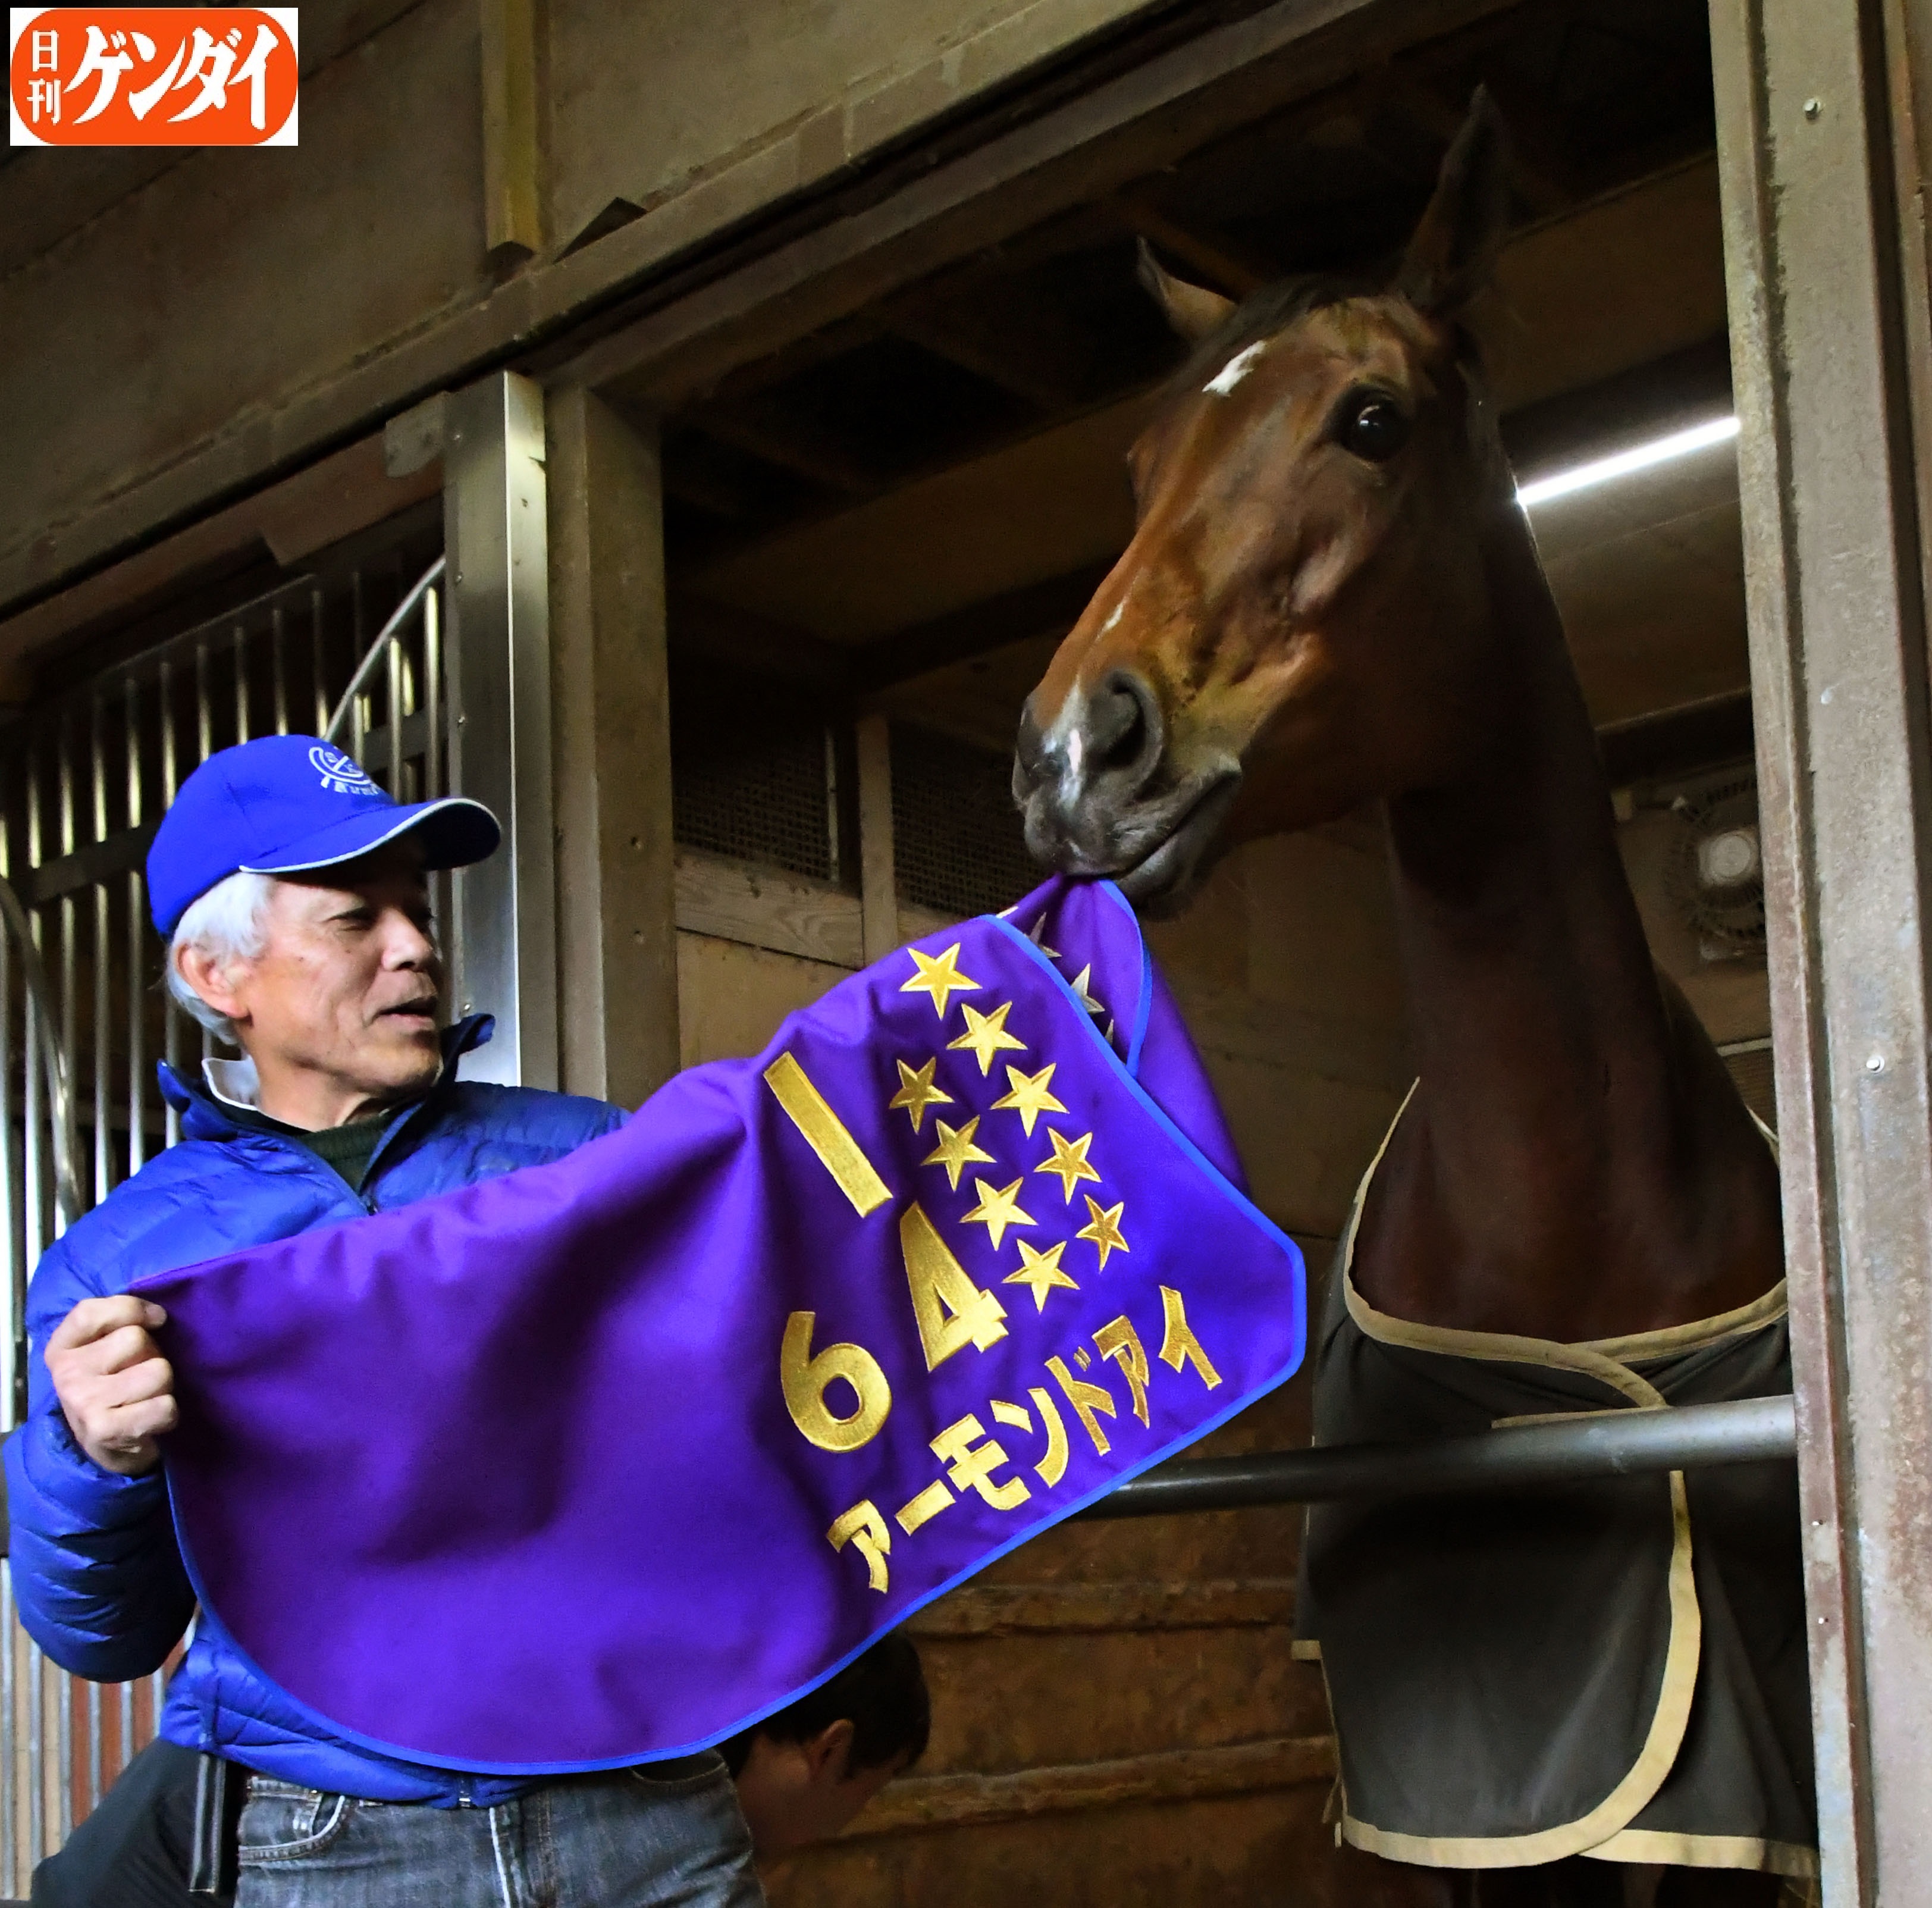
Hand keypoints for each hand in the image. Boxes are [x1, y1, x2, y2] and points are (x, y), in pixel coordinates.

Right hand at [46, 1296, 176, 1476]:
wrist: (107, 1446)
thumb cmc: (115, 1385)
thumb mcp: (106, 1348)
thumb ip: (121, 1321)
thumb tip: (158, 1315)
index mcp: (62, 1348)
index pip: (89, 1312)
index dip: (132, 1309)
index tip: (156, 1320)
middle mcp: (66, 1373)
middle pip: (136, 1338)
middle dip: (152, 1354)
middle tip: (141, 1374)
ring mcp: (82, 1402)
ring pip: (158, 1371)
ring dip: (164, 1385)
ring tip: (146, 1397)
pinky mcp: (104, 1430)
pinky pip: (164, 1406)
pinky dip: (167, 1414)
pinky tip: (150, 1419)